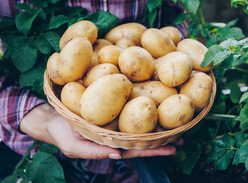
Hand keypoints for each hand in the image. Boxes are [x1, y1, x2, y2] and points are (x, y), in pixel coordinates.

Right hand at [20, 103, 179, 159]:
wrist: (52, 116)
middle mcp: (119, 134)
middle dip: (164, 138)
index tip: (173, 147)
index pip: (138, 150)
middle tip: (184, 136)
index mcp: (113, 145)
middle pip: (145, 137)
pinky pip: (131, 108)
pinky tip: (156, 101)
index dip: (155, 149)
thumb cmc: (63, 134)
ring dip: (159, 122)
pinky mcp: (113, 107)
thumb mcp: (74, 147)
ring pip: (141, 123)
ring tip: (178, 121)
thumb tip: (119, 156)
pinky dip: (143, 107)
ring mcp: (117, 121)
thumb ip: (95, 153)